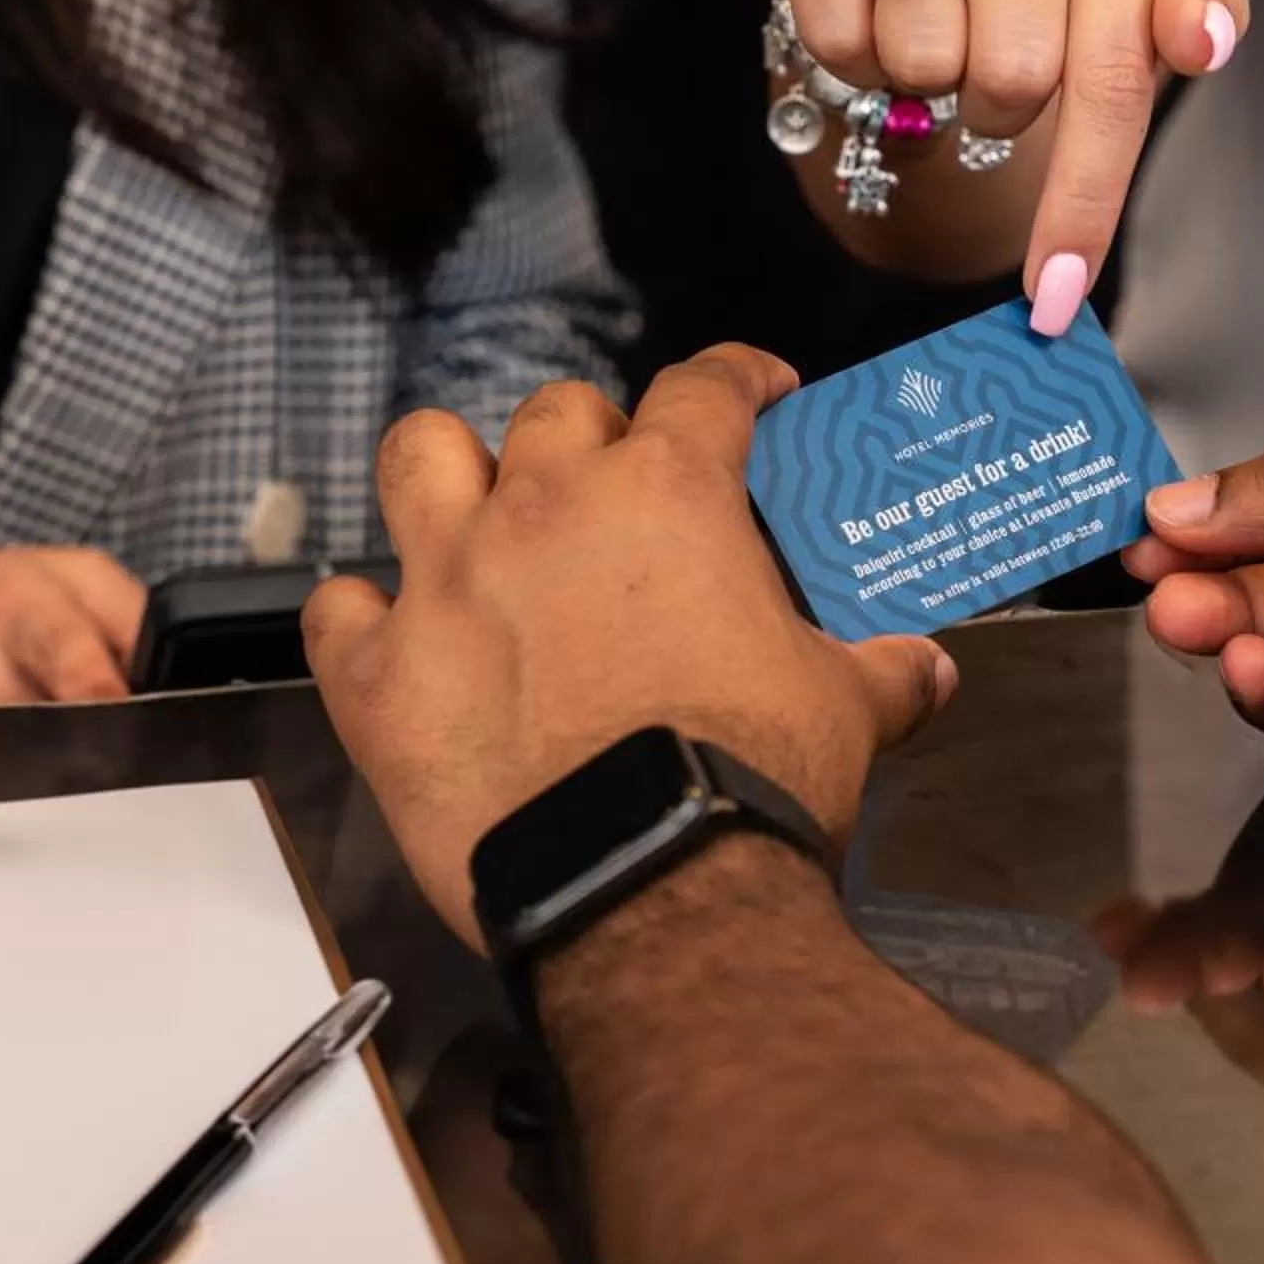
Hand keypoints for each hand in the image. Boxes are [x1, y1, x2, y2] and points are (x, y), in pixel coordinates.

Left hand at [304, 347, 958, 949]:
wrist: (649, 887)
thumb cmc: (753, 780)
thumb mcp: (847, 711)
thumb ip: (883, 673)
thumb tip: (927, 671)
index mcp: (670, 494)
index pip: (704, 385)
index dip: (734, 377)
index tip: (753, 393)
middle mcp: (547, 506)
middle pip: (556, 413)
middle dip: (590, 442)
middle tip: (616, 497)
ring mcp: (446, 580)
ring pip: (419, 456)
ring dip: (449, 475)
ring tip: (474, 514)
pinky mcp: (378, 672)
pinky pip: (335, 607)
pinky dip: (360, 616)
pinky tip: (390, 638)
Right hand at [777, 0, 1248, 311]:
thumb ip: (1198, 19)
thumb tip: (1204, 38)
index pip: (1110, 80)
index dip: (1079, 204)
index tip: (1055, 298)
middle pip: (1009, 79)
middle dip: (1000, 111)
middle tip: (992, 73)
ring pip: (920, 61)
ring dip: (925, 84)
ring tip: (938, 37)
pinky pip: (838, 40)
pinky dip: (854, 60)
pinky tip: (877, 14)